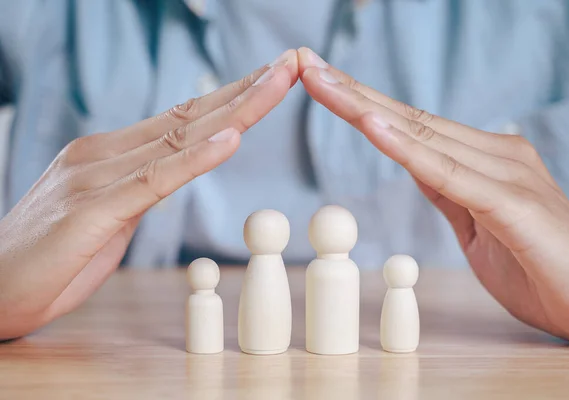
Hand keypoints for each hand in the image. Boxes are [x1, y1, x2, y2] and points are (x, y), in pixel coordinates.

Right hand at [0, 50, 297, 339]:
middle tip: (292, 62)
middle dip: (248, 89)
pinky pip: (155, 179)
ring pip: (181, 138)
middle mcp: (104, 154)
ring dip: (237, 110)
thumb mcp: (108, 216)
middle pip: (191, 117)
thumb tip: (174, 174)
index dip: (232, 96)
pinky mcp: (92, 210)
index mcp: (110, 153)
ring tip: (279, 82)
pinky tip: (232, 139)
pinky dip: (197, 159)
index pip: (184, 118)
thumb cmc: (51, 257)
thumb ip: (139, 189)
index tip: (272, 79)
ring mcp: (97, 177)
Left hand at [298, 47, 568, 341]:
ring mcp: (505, 173)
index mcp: (483, 160)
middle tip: (306, 64)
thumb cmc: (540, 266)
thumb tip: (414, 163)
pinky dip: (407, 149)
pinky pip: (448, 173)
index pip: (411, 124)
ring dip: (365, 108)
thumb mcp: (478, 226)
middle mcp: (494, 153)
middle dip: (351, 92)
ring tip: (321, 81)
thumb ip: (449, 190)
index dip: (362, 103)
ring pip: (422, 134)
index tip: (322, 83)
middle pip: (408, 118)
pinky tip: (373, 125)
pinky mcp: (512, 203)